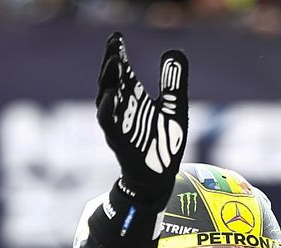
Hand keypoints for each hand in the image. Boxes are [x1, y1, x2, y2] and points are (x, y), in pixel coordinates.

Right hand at [96, 32, 188, 207]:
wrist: (159, 178)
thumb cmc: (163, 143)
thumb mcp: (174, 108)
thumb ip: (173, 82)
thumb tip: (174, 51)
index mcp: (133, 100)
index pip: (122, 72)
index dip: (118, 55)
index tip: (117, 37)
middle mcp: (121, 110)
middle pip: (110, 81)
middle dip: (111, 62)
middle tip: (114, 43)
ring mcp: (117, 126)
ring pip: (106, 100)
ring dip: (109, 81)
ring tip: (114, 62)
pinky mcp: (119, 141)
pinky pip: (109, 123)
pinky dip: (109, 108)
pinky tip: (114, 94)